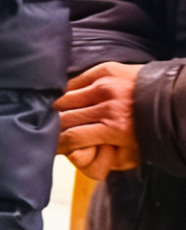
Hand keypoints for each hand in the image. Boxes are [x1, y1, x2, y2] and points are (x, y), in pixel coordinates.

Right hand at [58, 61, 142, 179]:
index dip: (58, 145)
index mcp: (115, 128)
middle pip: (63, 117)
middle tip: (57, 133)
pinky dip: (69, 92)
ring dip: (59, 110)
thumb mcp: (130, 155)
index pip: (71, 137)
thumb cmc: (152, 131)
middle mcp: (108, 104)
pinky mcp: (105, 69)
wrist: (177, 100)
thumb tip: (72, 154)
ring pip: (64, 97)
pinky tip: (72, 100)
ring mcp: (105, 84)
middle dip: (56, 128)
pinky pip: (74, 81)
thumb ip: (100, 159)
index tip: (56, 148)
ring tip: (62, 117)